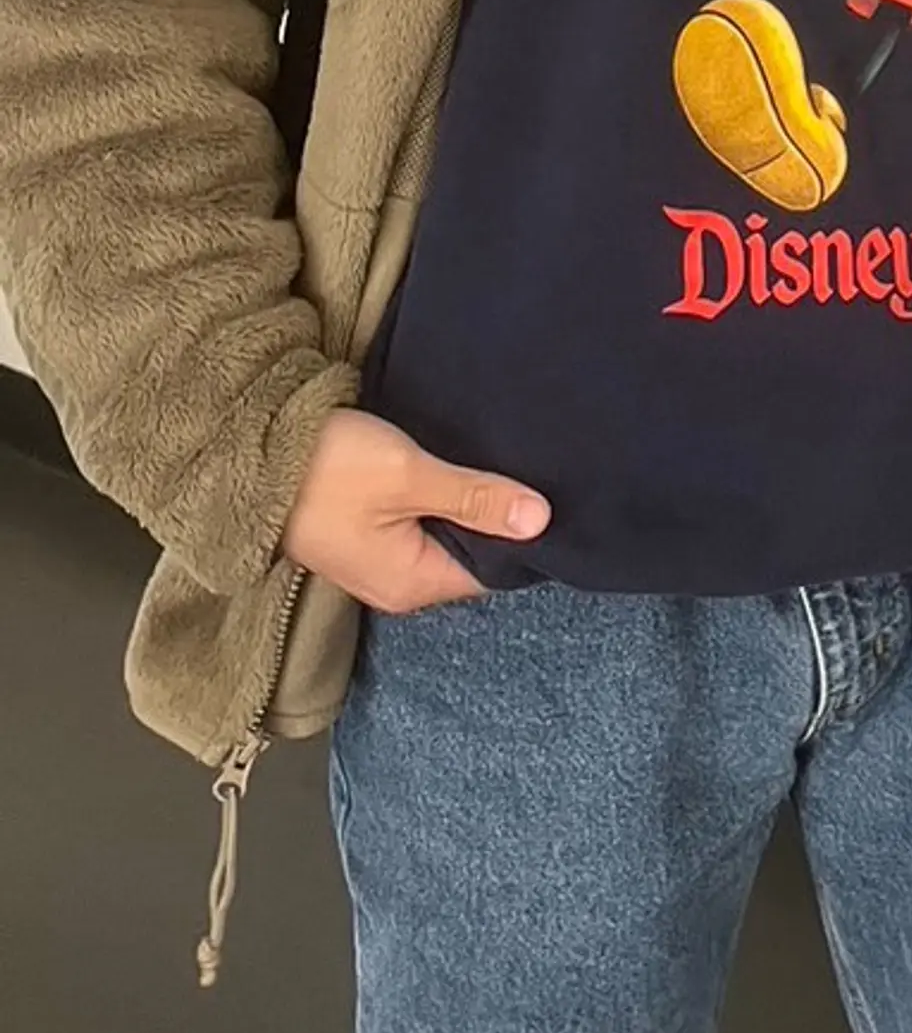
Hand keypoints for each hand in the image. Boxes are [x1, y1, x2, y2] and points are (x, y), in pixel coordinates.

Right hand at [281, 409, 550, 613]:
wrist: (243, 448)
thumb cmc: (325, 466)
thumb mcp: (410, 475)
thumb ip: (476, 498)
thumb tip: (541, 520)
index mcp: (412, 585)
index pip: (493, 571)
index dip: (522, 535)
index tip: (547, 495)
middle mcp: (396, 584)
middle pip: (469, 555)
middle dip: (495, 518)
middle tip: (527, 471)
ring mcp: (376, 560)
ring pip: (444, 536)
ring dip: (464, 505)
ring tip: (492, 464)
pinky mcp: (362, 533)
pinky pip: (418, 524)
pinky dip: (436, 499)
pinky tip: (450, 468)